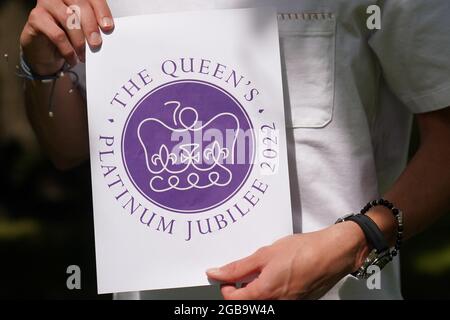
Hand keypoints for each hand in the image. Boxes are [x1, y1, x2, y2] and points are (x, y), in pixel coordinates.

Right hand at [20, 0, 113, 74]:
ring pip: (68, 18)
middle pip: (80, 4)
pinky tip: (72, 58)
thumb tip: (106, 32)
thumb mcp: (84, 31)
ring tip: (83, 55)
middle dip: (91, 26)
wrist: (46, 51)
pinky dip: (67, 49)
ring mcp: (47, 4)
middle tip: (96, 43)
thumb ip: (93, 27)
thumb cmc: (67, 37)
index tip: (108, 27)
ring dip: (79, 40)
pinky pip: (56, 34)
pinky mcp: (36, 17)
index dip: (101, 11)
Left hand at [206, 222, 368, 299]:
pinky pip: (278, 300)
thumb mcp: (264, 254)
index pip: (232, 300)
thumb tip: (216, 273)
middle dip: (241, 289)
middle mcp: (276, 304)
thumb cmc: (303, 251)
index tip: (227, 276)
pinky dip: (272, 290)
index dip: (226, 286)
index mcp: (264, 293)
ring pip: (263, 302)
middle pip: (248, 303)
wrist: (333, 253)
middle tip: (244, 273)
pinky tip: (278, 274)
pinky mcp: (299, 302)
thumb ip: (238, 267)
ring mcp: (289, 305)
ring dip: (257, 290)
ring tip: (264, 271)